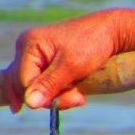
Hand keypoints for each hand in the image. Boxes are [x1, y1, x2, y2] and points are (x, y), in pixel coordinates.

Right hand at [1, 8, 134, 112]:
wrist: (111, 31)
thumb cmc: (92, 44)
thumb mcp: (72, 67)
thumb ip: (49, 85)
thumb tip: (30, 104)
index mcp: (28, 44)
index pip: (23, 82)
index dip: (44, 97)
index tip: (74, 99)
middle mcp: (26, 48)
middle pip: (25, 86)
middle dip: (51, 97)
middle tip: (78, 98)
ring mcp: (35, 55)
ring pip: (35, 88)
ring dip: (58, 95)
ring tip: (79, 93)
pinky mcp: (45, 62)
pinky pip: (44, 84)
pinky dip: (59, 91)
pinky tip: (75, 89)